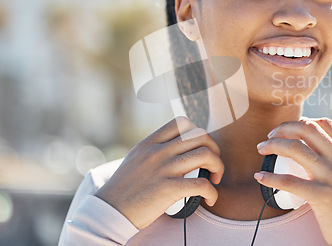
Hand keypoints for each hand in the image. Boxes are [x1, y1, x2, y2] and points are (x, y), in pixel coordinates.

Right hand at [95, 116, 223, 229]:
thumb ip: (154, 149)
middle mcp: (157, 152)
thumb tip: (176, 146)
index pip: (182, 122)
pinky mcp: (167, 189)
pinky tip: (210, 199)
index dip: (198, 133)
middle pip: (200, 135)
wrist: (109, 211)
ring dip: (218, 167)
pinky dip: (212, 192)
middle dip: (214, 149)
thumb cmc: (124, 189)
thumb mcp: (136, 159)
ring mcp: (163, 169)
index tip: (201, 149)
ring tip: (214, 180)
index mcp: (150, 143)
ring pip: (206, 155)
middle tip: (213, 166)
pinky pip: (201, 184)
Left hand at [254, 117, 331, 244]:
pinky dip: (270, 177)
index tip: (289, 129)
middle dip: (284, 128)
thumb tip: (310, 145)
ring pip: (296, 149)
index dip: (303, 121)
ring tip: (261, 148)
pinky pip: (289, 181)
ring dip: (273, 144)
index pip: (325, 125)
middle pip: (308, 130)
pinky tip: (260, 176)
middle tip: (270, 135)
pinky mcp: (322, 197)